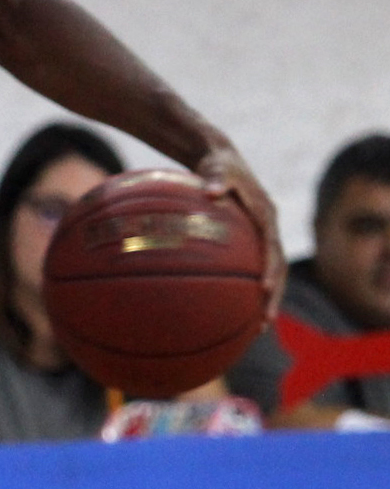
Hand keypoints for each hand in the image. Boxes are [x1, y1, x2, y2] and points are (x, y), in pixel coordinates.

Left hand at [196, 144, 283, 320]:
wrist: (220, 159)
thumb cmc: (217, 164)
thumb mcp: (217, 167)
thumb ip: (215, 178)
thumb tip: (211, 191)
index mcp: (265, 215)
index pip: (272, 246)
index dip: (270, 268)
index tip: (264, 288)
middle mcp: (267, 229)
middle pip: (278, 269)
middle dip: (273, 296)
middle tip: (264, 322)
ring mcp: (260, 237)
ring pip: (268, 274)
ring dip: (265, 300)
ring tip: (256, 329)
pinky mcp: (249, 243)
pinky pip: (249, 269)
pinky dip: (244, 289)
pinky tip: (231, 312)